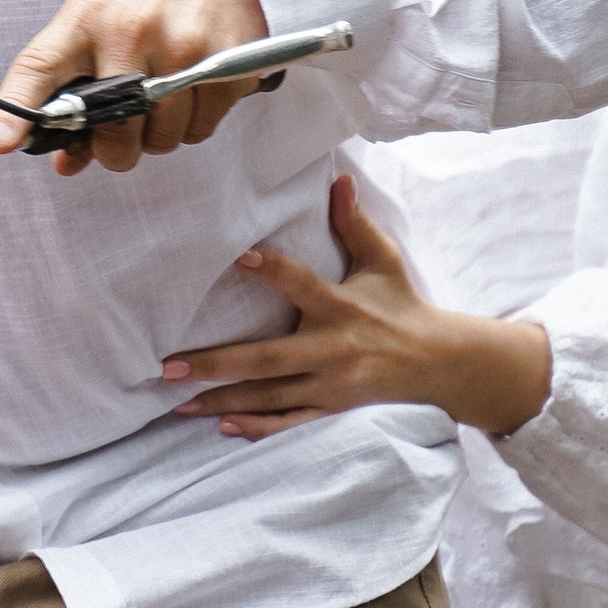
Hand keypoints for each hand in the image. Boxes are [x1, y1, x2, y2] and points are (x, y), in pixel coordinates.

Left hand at [0, 0, 267, 175]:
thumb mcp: (94, 22)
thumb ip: (70, 88)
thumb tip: (66, 160)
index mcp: (87, 18)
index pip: (39, 67)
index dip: (14, 110)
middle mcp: (132, 30)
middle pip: (115, 133)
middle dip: (116, 148)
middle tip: (121, 129)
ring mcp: (184, 48)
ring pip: (162, 139)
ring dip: (158, 134)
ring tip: (159, 96)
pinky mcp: (226, 66)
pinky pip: (201, 130)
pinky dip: (193, 123)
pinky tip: (190, 89)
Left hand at [161, 176, 551, 437]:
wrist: (439, 362)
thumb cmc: (402, 303)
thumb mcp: (383, 261)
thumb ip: (355, 224)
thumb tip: (337, 180)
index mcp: (342, 306)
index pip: (302, 284)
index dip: (273, 271)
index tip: (238, 258)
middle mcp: (332, 348)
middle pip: (269, 358)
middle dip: (217, 364)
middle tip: (168, 367)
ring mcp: (330, 385)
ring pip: (270, 397)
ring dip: (222, 400)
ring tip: (176, 404)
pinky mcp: (331, 408)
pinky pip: (290, 423)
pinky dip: (257, 427)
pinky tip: (222, 427)